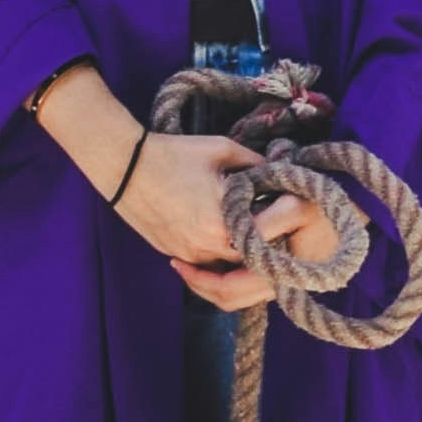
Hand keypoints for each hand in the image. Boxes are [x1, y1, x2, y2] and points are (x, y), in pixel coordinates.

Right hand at [113, 130, 305, 312]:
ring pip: (232, 270)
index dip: (288, 224)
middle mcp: (208, 248)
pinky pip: (209, 267)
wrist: (124, 167)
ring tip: (260, 233)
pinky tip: (232, 236)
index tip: (297, 209)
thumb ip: (257, 165)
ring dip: (248, 257)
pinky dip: (224, 257)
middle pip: (255, 264)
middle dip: (271, 248)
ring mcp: (190, 255)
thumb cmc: (174, 154)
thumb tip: (281, 172)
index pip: (272, 239)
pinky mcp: (176, 255)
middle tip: (285, 228)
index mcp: (224, 224)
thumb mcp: (223, 150)